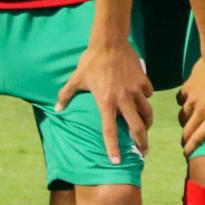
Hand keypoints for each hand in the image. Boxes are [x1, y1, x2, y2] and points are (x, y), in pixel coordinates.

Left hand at [61, 36, 153, 160]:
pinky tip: (143, 100)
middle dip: (142, 142)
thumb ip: (66, 95)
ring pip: (147, 112)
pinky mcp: (143, 80)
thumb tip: (57, 109)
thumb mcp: (76, 79)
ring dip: (147, 123)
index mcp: (106, 102)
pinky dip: (146, 100)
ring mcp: (135, 90)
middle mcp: (123, 99)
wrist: (109, 42)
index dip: (113, 148)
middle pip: (137, 127)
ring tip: (145, 129)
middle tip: (143, 151)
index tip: (117, 161)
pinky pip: (148, 95)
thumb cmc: (91, 61)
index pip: (110, 131)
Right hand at [175, 52, 204, 156]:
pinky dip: (184, 103)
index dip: (191, 148)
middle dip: (186, 139)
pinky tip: (189, 102)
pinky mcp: (187, 88)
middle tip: (188, 141)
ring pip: (183, 116)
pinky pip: (181, 100)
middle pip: (187, 131)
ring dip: (186, 122)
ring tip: (190, 123)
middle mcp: (201, 112)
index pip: (199, 138)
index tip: (188, 153)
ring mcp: (192, 100)